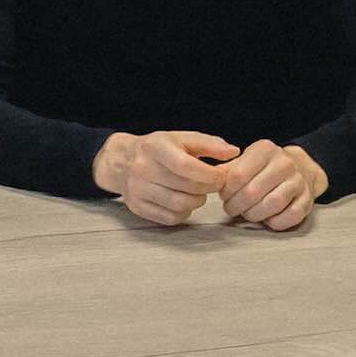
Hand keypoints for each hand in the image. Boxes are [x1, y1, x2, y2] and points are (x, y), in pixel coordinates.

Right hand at [92, 130, 237, 225]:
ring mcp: (138, 190)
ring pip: (180, 205)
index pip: (186, 166)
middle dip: (207, 188)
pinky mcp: (137, 207)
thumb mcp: (180, 138)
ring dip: (197, 201)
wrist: (122, 161)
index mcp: (155, 147)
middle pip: (186, 188)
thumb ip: (209, 144)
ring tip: (198, 192)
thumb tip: (234, 152)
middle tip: (213, 184)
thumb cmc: (157, 149)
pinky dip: (184, 212)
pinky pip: (170, 218)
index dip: (210, 175)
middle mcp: (143, 168)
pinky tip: (184, 201)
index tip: (221, 176)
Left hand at [218, 140, 327, 230]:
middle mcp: (285, 162)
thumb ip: (227, 170)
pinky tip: (266, 219)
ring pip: (272, 204)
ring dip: (254, 215)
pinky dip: (275, 222)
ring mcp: (299, 181)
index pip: (239, 174)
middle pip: (253, 191)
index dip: (226, 190)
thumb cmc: (264, 169)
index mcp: (265, 150)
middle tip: (231, 209)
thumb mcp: (245, 161)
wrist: (300, 169)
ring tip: (247, 214)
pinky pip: (290, 216)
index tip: (224, 196)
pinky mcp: (308, 199)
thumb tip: (210, 180)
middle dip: (237, 206)